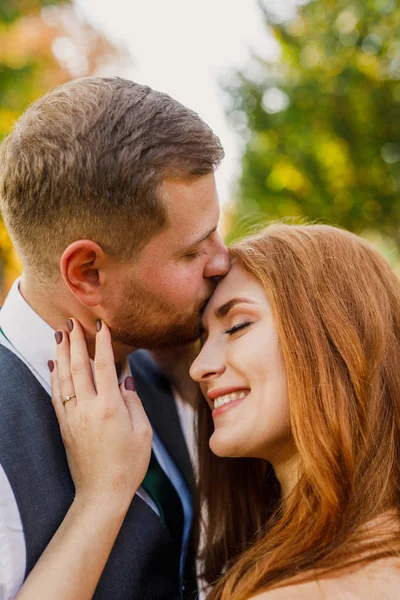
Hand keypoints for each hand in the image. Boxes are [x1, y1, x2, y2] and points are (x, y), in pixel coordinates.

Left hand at [50, 319, 151, 507]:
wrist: (102, 493)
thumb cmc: (128, 464)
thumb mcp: (143, 432)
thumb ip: (133, 401)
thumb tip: (126, 379)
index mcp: (110, 407)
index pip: (103, 366)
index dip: (102, 343)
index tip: (100, 325)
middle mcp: (87, 408)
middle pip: (77, 367)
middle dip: (74, 341)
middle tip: (71, 322)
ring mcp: (72, 417)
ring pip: (63, 378)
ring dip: (61, 354)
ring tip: (59, 335)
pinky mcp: (65, 426)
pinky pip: (56, 395)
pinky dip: (54, 377)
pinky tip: (53, 364)